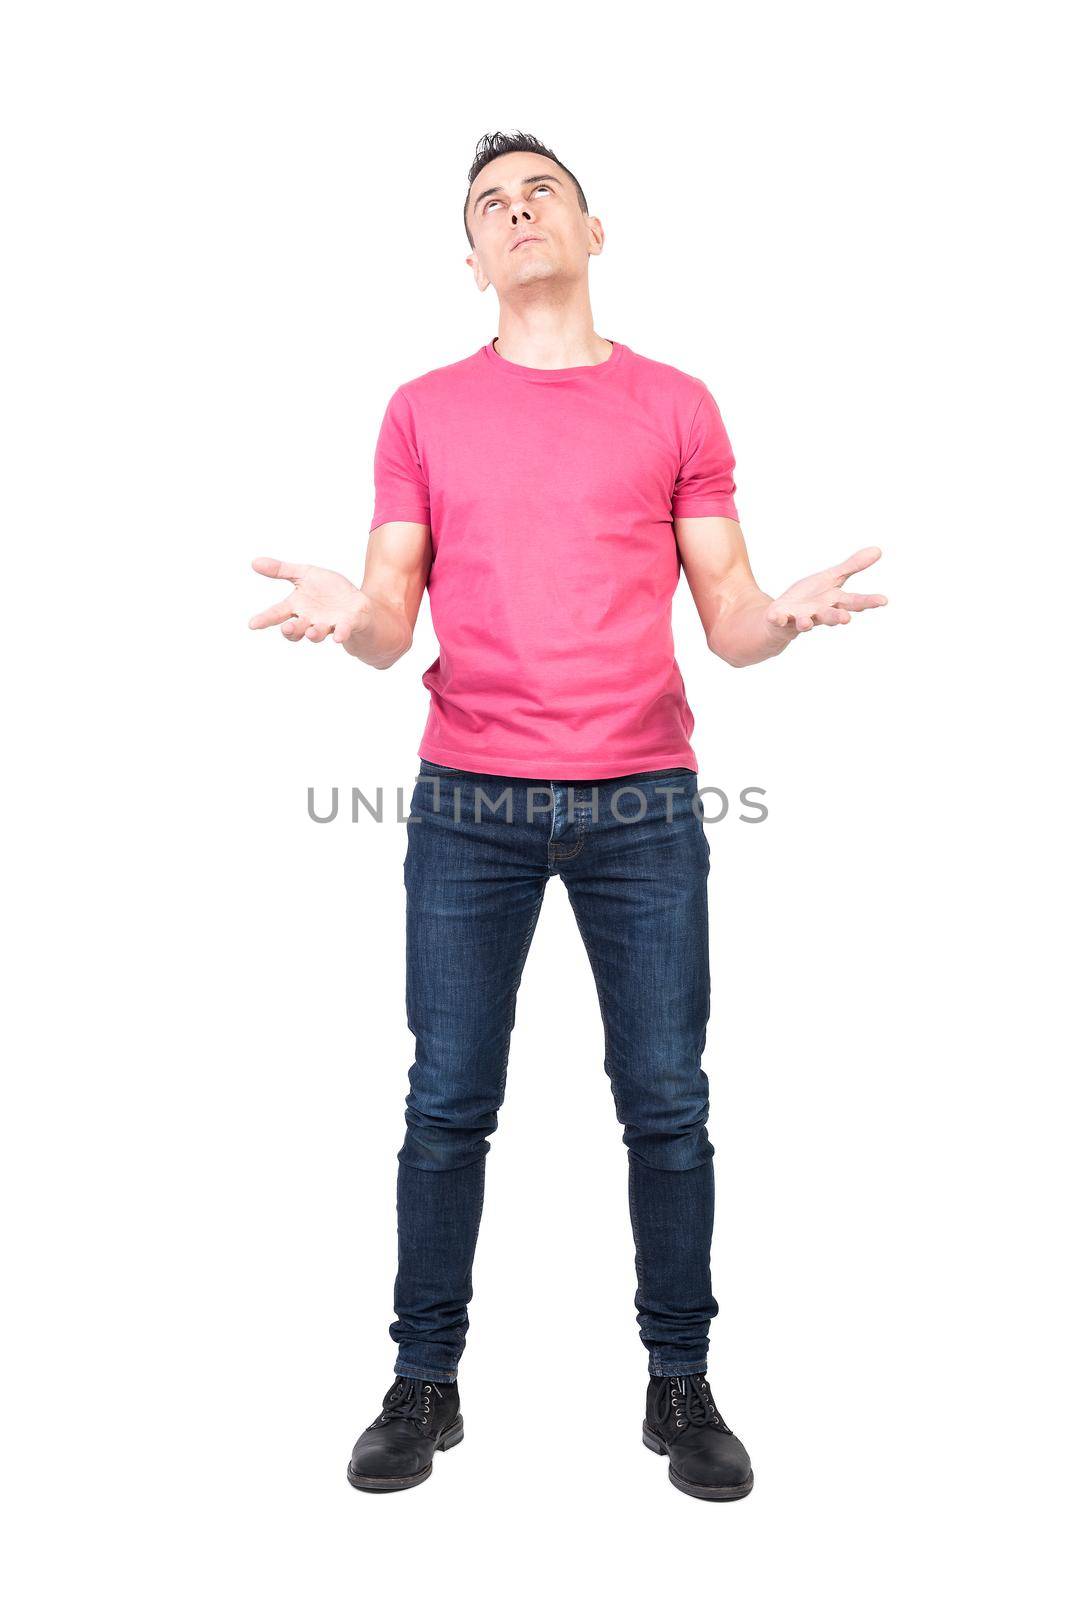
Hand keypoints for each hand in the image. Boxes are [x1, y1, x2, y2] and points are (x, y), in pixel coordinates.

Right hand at [247, 557, 372, 644]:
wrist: (354, 599)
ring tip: (310, 632)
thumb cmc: (327, 589)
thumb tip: (254, 562)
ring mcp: (328, 624)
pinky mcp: (346, 624)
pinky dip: (340, 634)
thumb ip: (280, 570)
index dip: (265, 619)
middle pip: (296, 629)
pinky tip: (337, 637)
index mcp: (297, 606)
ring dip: (313, 633)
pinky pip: (342, 631)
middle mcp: (310, 619)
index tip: (252, 624)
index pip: (277, 613)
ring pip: (317, 633)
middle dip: (291, 630)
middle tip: (286, 628)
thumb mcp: (304, 574)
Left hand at [766, 546, 887, 635]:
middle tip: (846, 619)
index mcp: (834, 602)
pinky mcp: (781, 621)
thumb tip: (878, 550)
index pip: (854, 601)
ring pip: (806, 622)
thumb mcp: (831, 578)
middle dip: (838, 617)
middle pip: (831, 615)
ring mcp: (800, 619)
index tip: (884, 601)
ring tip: (806, 622)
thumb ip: (852, 567)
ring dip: (806, 622)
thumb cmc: (810, 598)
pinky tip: (775, 616)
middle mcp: (819, 614)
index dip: (868, 602)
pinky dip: (778, 619)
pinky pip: (779, 620)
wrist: (784, 616)